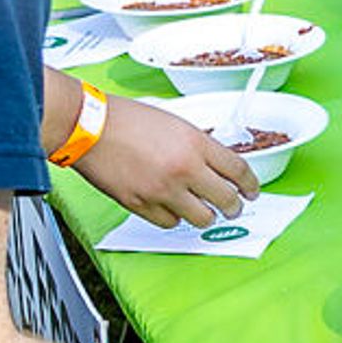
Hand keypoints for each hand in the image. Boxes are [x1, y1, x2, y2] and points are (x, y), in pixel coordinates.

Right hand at [65, 94, 261, 229]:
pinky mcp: (141, 205)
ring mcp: (163, 190)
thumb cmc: (126, 119)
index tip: (252, 191)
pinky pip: (170, 223)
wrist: (89, 126)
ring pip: (201, 218)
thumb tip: (215, 166)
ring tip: (204, 212)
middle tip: (234, 208)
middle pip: (226, 200)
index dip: (251, 185)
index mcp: (196, 144)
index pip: (238, 171)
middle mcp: (184, 169)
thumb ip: (197, 146)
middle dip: (234, 206)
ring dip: (205, 216)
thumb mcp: (175, 123)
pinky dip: (174, 218)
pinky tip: (172, 210)